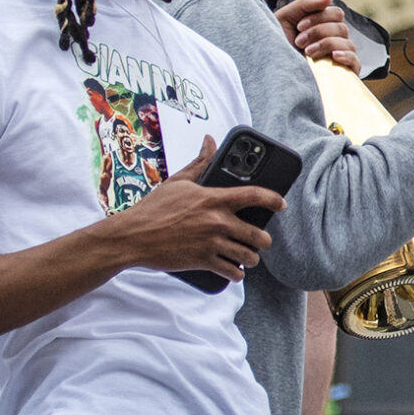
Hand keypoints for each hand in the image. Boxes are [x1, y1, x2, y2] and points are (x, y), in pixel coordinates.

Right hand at [112, 136, 285, 280]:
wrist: (132, 237)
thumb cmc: (153, 208)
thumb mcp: (178, 181)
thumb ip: (200, 162)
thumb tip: (209, 141)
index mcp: (214, 199)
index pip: (255, 196)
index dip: (274, 200)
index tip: (281, 204)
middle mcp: (217, 222)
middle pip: (258, 234)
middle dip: (263, 239)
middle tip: (260, 240)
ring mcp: (212, 244)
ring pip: (249, 256)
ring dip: (252, 258)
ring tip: (249, 256)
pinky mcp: (203, 262)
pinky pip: (232, 272)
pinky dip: (236, 273)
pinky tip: (235, 271)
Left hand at [274, 0, 360, 70]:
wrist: (269, 66)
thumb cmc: (276, 41)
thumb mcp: (287, 16)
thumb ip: (307, 3)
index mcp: (324, 26)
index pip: (337, 14)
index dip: (319, 17)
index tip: (299, 26)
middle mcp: (333, 40)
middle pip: (342, 28)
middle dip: (319, 32)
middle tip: (299, 41)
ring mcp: (338, 56)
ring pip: (347, 43)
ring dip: (326, 44)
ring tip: (307, 52)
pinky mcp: (342, 72)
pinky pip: (355, 61)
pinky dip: (346, 56)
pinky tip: (333, 56)